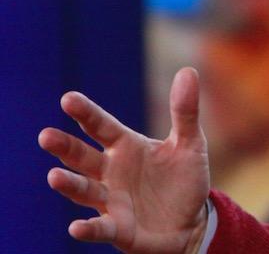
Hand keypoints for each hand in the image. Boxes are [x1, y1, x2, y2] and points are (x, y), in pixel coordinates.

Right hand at [39, 67, 210, 253]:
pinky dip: (88, 228)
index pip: (101, 126)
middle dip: (65, 147)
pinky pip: (101, 228)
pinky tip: (77, 227)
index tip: (69, 99)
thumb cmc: (184, 180)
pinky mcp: (118, 229)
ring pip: (84, 191)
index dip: (86, 113)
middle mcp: (111, 172)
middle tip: (46, 136)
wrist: (191, 222)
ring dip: (69, 184)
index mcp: (126, 146)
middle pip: (82, 157)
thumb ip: (185, 112)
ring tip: (54, 176)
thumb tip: (188, 71)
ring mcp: (111, 201)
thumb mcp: (190, 144)